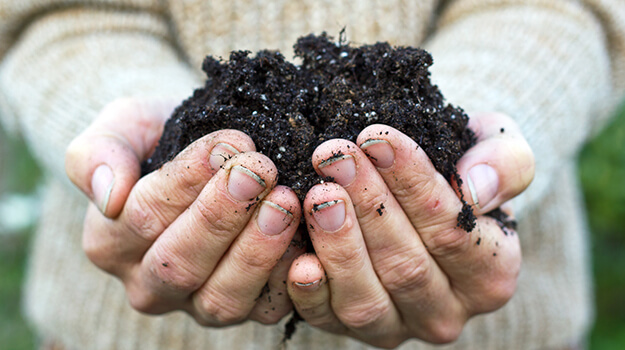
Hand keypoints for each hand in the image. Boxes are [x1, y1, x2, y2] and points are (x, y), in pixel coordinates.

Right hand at [66, 98, 304, 325]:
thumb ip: (98, 154)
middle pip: (180, 264)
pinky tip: (307, 238)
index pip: (142, 216)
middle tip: (260, 172)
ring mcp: (198, 303)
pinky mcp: (245, 308)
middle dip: (222, 216)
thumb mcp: (122, 128)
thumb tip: (107, 194)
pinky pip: (266, 307)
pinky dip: (287, 276)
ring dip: (257, 250)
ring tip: (285, 202)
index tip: (227, 144)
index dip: (186, 182)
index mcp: (110, 242)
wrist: (204, 154)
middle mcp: (150, 284)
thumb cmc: (162, 138)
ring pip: (222, 297)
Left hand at [287, 113, 533, 347]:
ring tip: (318, 193)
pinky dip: (310, 291)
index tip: (378, 138)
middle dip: (367, 205)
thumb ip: (506, 164)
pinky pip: (326, 319)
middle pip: (406, 265)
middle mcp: (446, 313)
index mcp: (491, 274)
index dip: (413, 184)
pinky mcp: (349, 329)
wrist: (422, 193)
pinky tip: (297, 255)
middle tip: (334, 156)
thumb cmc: (459, 169)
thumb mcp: (498, 149)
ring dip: (338, 243)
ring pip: (366, 299)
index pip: (452, 232)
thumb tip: (477, 190)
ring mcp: (396, 327)